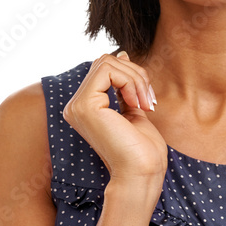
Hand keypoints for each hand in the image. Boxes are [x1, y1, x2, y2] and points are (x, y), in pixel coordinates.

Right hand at [62, 51, 167, 183]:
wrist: (143, 173)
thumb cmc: (143, 150)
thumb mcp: (135, 107)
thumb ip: (125, 83)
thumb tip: (122, 53)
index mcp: (85, 106)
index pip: (104, 68)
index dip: (132, 75)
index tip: (148, 100)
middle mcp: (75, 105)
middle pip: (105, 61)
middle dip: (135, 74)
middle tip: (149, 100)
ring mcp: (77, 105)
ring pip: (107, 62)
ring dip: (136, 78)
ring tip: (146, 103)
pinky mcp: (85, 105)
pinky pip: (108, 70)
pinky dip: (130, 81)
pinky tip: (138, 104)